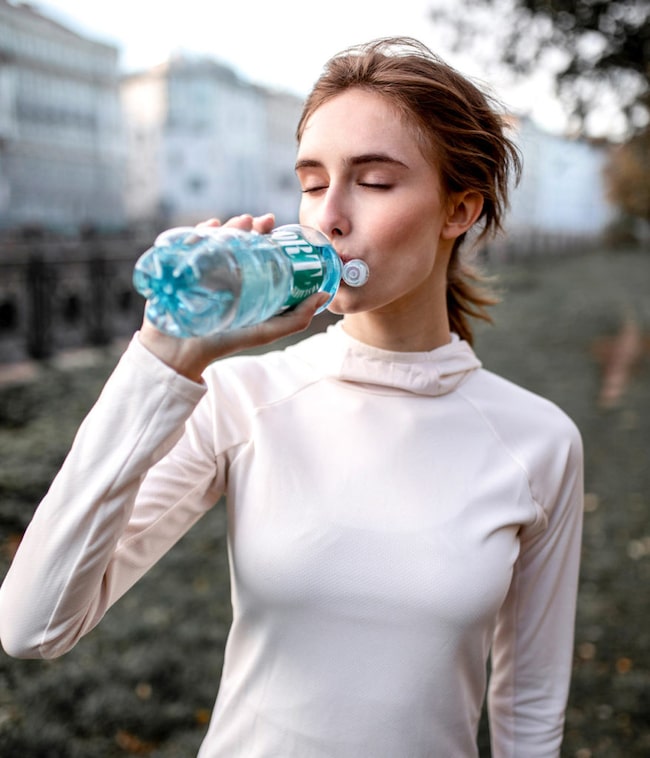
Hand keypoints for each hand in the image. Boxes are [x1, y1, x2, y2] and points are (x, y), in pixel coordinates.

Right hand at [138, 213, 328, 381]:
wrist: (182, 353)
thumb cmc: (224, 342)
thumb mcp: (266, 331)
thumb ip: (296, 318)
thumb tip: (324, 294)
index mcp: (241, 282)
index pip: (253, 251)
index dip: (263, 235)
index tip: (272, 224)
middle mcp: (221, 272)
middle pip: (234, 241)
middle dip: (246, 225)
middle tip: (256, 220)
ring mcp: (198, 269)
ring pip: (214, 239)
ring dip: (227, 226)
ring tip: (239, 221)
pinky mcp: (177, 269)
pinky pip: (186, 244)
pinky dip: (198, 231)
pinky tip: (210, 226)